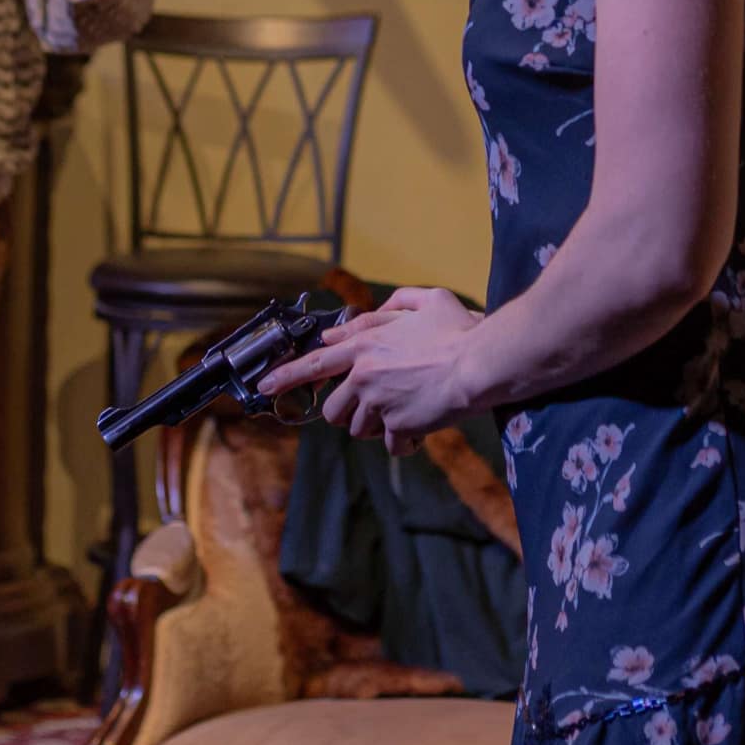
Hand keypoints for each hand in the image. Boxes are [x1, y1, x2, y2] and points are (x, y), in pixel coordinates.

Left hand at [258, 286, 484, 453]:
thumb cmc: (459, 330)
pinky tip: (419, 430)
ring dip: (377, 425)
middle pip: (334, 408)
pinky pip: (391, 444)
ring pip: (359, 428)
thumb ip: (394, 304)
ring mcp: (379, 402)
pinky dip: (403, 441)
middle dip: (348, 411)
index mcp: (366, 344)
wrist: (480, 363)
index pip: (314, 363)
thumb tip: (372, 311)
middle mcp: (364, 374)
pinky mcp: (398, 425)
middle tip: (373, 406)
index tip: (265, 386)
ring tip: (403, 413)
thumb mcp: (428, 300)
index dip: (285, 376)